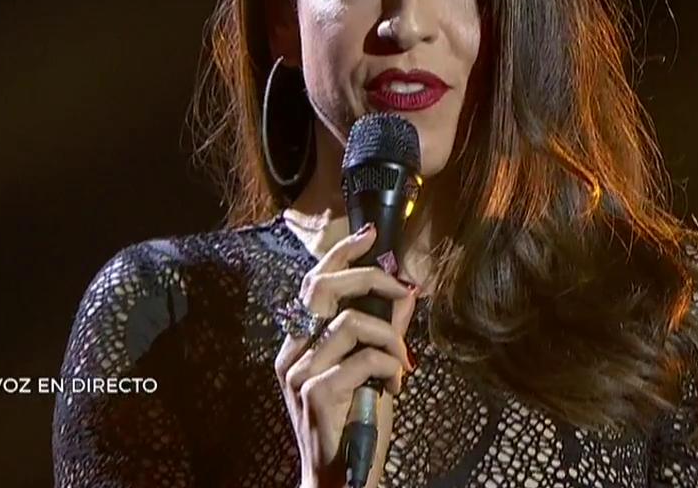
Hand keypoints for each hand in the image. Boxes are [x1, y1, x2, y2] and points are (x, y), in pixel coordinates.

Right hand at [274, 224, 418, 487]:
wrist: (342, 479)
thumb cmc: (356, 426)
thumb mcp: (374, 372)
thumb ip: (385, 332)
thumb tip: (406, 293)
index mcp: (299, 346)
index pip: (312, 284)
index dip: (340, 254)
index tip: (369, 235)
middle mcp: (290, 355)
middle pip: (322, 288)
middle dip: (369, 277)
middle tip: (402, 288)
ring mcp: (299, 374)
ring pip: (350, 323)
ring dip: (390, 336)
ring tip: (402, 361)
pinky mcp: (315, 394)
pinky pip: (363, 359)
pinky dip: (389, 365)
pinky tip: (396, 385)